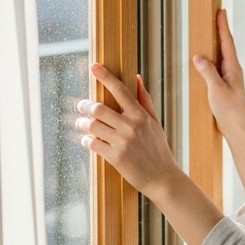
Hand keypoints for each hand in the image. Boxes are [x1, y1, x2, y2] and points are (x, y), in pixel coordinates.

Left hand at [76, 63, 182, 197]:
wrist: (162, 178)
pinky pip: (92, 144)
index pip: (120, 90)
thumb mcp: (154, 123)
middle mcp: (131, 126)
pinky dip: (86, 140)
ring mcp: (123, 142)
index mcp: (141, 115)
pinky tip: (87, 140)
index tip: (94, 66)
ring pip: (92, 125)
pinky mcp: (115, 157)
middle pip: (99, 108)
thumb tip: (136, 78)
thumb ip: (144, 100)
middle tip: (81, 106)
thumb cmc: (158, 149)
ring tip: (81, 124)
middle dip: (85, 106)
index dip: (105, 76)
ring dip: (82, 123)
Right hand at [192, 9, 244, 136]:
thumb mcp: (216, 89)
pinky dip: (213, 58)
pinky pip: (218, 66)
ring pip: (223, 56)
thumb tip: (198, 56)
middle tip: (217, 16)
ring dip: (218, 44)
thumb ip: (207, 72)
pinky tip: (207, 61)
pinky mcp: (225, 86)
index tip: (221, 11)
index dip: (223, 26)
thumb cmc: (229, 110)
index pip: (227, 42)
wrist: (237, 128)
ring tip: (212, 33)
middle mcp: (233, 71)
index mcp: (233, 68)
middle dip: (221, 31)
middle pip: (226, 46)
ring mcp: (230, 78)